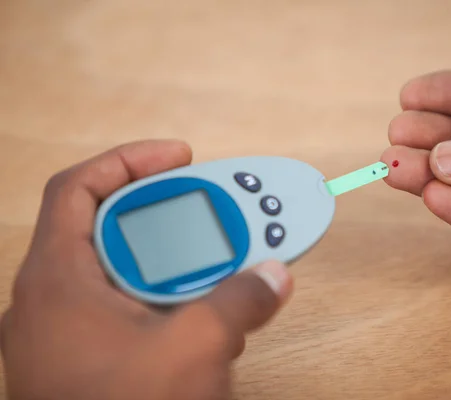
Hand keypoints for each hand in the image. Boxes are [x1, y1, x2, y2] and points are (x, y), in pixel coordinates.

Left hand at [0, 140, 292, 399]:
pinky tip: (206, 309)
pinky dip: (172, 297)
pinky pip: (134, 308)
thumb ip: (240, 301)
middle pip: (113, 227)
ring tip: (224, 257)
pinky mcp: (93, 360)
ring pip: (129, 272)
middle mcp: (57, 300)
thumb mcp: (194, 350)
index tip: (180, 156)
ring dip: (180, 259)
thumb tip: (274, 275)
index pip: (80, 189)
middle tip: (217, 209)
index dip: (129, 160)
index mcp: (58, 280)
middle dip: (171, 212)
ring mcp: (73, 333)